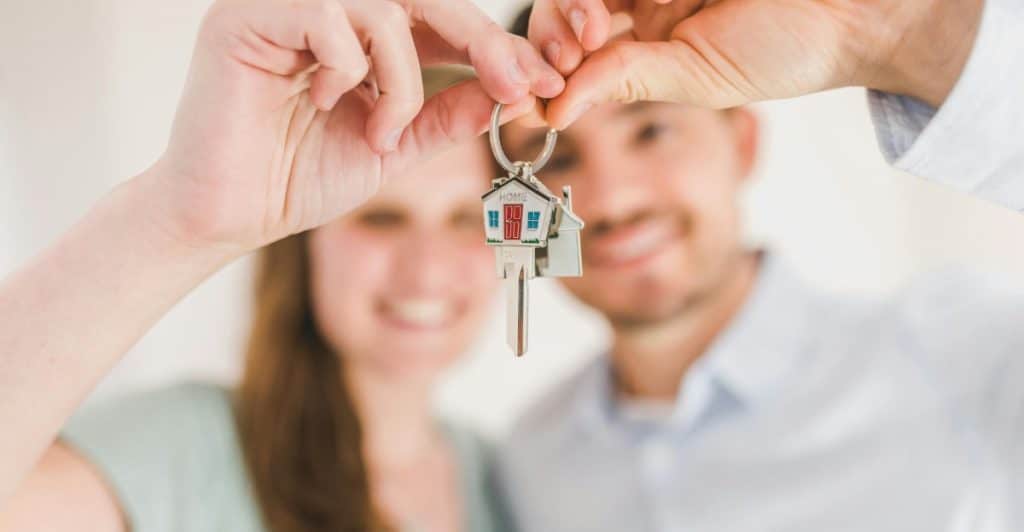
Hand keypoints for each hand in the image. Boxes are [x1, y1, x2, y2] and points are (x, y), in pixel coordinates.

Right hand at [147, 0, 561, 252]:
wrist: (230, 215)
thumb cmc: (299, 178)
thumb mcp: (394, 148)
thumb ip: (445, 116)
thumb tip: (510, 92)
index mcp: (361, 37)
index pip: (440, 20)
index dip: (494, 46)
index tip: (541, 83)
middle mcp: (326, 10)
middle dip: (480, 41)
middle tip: (516, 84)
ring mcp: (287, 6)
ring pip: (383, 7)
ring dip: (402, 80)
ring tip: (380, 132)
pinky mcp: (249, 17)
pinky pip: (328, 17)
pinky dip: (347, 69)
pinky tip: (323, 103)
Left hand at [528, 0, 983, 128]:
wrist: (851, 15)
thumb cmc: (784, 52)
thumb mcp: (695, 79)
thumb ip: (624, 81)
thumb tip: (552, 112)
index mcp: (643, 40)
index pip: (571, 45)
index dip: (545, 63)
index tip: (533, 92)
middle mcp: (641, 1)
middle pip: (565, 4)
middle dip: (556, 28)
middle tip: (574, 48)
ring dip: (575, 4)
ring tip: (594, 25)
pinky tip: (632, 6)